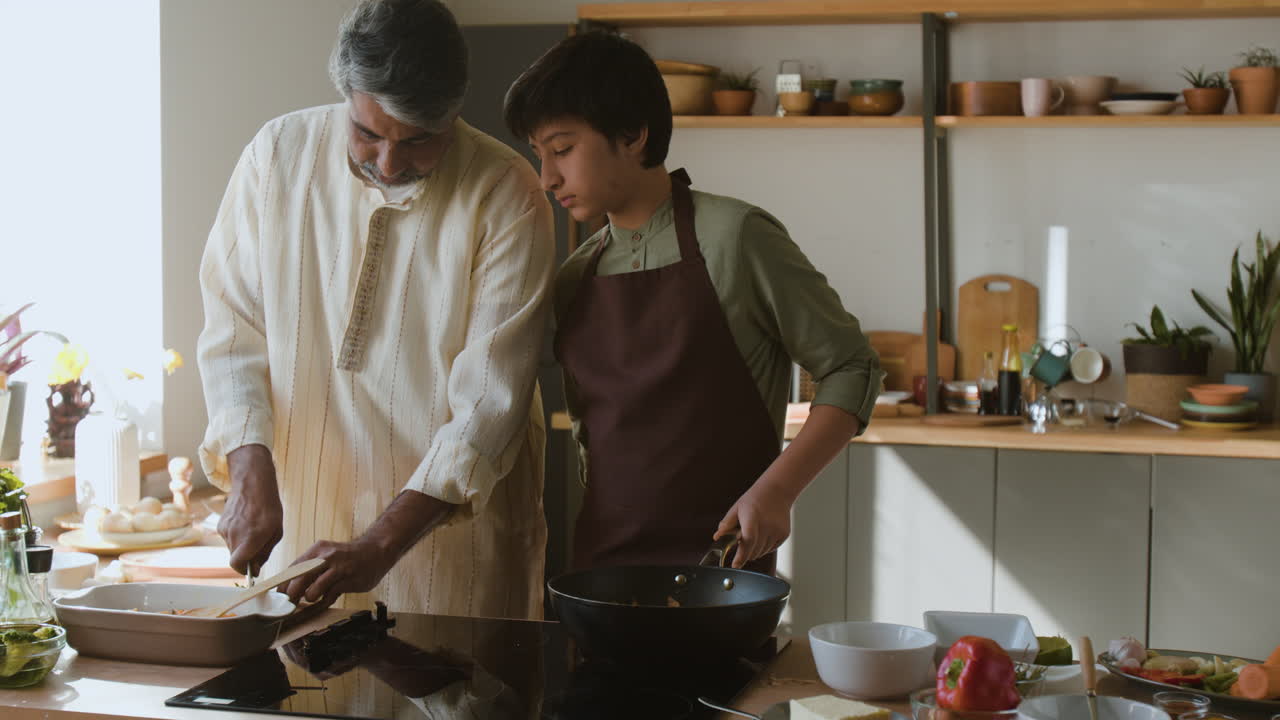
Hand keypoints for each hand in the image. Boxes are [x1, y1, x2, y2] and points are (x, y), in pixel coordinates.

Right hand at [219, 444, 282, 575]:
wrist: (252, 484)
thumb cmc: (268, 507)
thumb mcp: (276, 532)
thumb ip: (265, 552)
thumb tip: (256, 568)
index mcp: (250, 538)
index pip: (237, 564)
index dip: (244, 570)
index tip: (252, 569)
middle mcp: (234, 535)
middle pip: (236, 558)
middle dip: (246, 557)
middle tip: (258, 546)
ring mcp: (225, 530)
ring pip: (232, 548)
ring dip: (242, 545)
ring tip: (254, 530)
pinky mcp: (220, 524)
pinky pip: (228, 538)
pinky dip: (237, 536)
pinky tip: (246, 524)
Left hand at [281, 536, 395, 609]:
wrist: (376, 551)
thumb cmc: (347, 556)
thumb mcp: (327, 554)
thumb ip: (310, 567)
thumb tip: (290, 584)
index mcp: (317, 550)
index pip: (293, 568)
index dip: (284, 584)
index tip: (278, 597)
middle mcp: (326, 557)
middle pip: (300, 578)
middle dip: (291, 595)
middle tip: (288, 605)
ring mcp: (338, 568)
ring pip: (314, 589)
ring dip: (309, 598)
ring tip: (312, 599)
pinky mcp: (348, 580)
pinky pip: (329, 596)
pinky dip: (323, 603)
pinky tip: (322, 603)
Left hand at [714, 481, 795, 568]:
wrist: (777, 491)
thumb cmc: (755, 499)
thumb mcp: (737, 508)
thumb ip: (727, 524)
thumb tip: (717, 537)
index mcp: (753, 519)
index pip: (748, 542)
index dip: (741, 556)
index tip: (735, 565)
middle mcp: (766, 526)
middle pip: (753, 551)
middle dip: (745, 552)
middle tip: (741, 541)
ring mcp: (777, 531)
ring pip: (762, 552)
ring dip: (755, 550)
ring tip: (754, 534)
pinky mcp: (784, 534)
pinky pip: (771, 549)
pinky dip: (764, 547)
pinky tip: (763, 534)